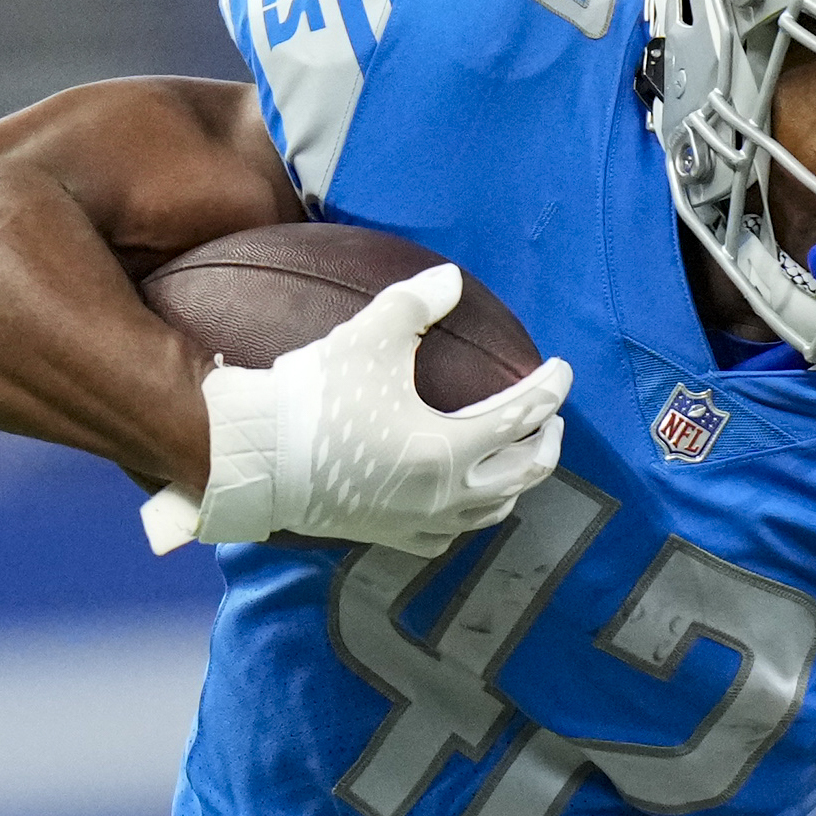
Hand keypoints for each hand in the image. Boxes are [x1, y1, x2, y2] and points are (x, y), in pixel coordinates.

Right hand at [141, 265, 571, 555]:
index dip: (549, 389)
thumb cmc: (313, 398)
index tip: (561, 369)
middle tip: (552, 419)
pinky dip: (469, 517)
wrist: (253, 459)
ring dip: (514, 482)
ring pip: (491, 511)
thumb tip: (450, 279)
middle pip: (524, 473)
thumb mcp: (368, 337)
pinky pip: (447, 536)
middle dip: (547, 443)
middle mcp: (444, 494)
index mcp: (449, 448)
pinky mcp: (390, 536)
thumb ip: (416, 304)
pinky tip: (465, 503)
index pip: (522, 416)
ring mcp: (419, 521)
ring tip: (517, 458)